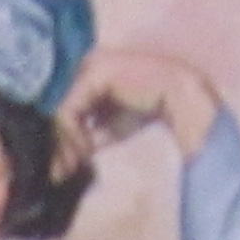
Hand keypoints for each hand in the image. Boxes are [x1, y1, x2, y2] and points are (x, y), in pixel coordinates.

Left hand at [60, 48, 221, 169]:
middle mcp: (86, 65)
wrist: (181, 99)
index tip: (64, 170)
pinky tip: (87, 150)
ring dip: (66, 143)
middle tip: (62, 174)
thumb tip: (64, 161)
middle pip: (58, 109)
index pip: (65, 108)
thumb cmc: (151, 111)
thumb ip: (89, 138)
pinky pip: (69, 110)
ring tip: (78, 164)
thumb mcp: (112, 128)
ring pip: (60, 111)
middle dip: (59, 144)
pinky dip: (73, 135)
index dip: (62, 140)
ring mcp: (89, 66)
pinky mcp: (94, 74)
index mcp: (89, 74)